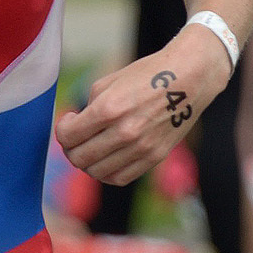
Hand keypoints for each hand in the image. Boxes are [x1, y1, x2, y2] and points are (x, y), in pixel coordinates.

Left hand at [56, 29, 230, 184]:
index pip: (68, 136)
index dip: (63, 129)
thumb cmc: (145, 75)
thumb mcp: (108, 84)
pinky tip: (107, 158)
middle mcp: (124, 132)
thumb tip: (75, 131)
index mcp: (109, 109)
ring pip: (97, 172)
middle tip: (77, 138)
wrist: (189, 78)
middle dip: (71, 149)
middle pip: (79, 158)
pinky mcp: (155, 157)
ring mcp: (141, 148)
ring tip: (92, 147)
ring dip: (87, 162)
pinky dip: (106, 172)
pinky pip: (120, 178)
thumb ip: (87, 110)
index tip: (71, 121)